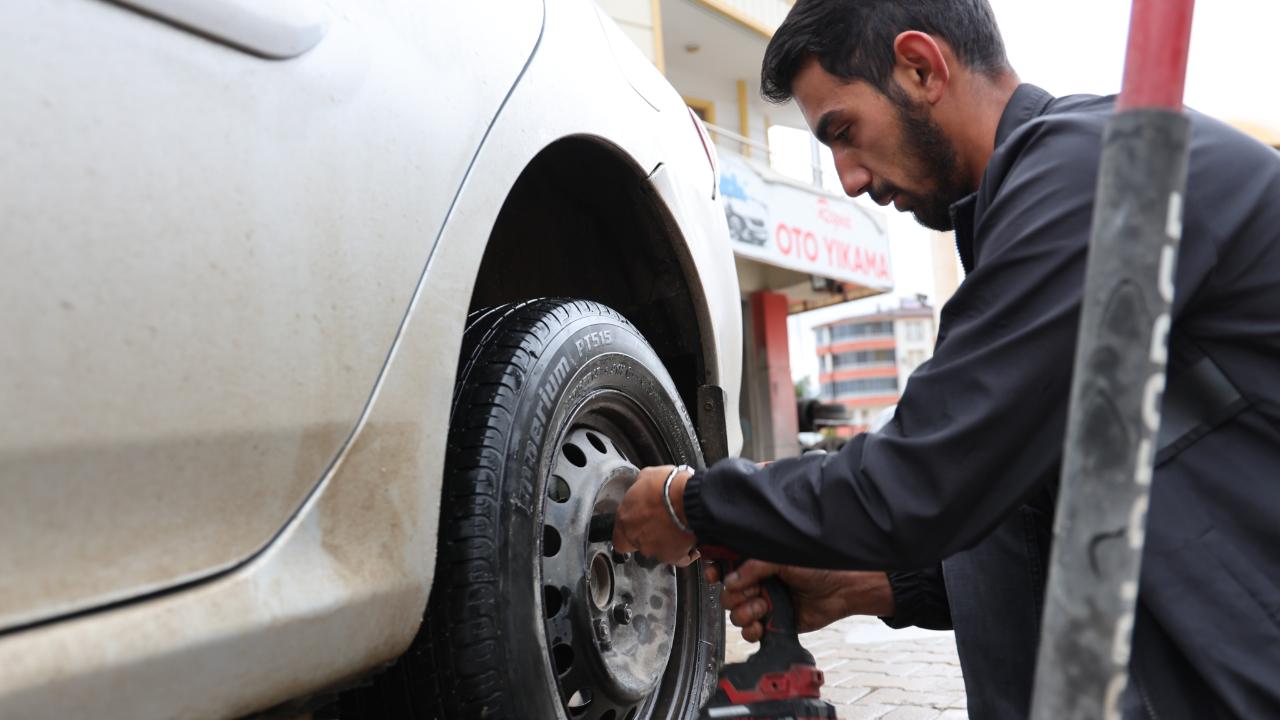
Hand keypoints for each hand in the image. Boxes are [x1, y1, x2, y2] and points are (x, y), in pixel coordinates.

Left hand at [613, 465, 698, 565]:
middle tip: (661, 521)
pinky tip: (690, 541)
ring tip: (678, 527)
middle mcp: (636, 537)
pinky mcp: (673, 556)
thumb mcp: (647, 476)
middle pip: (638, 543)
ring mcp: (654, 549)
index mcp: (625, 518)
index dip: (628, 532)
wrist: (690, 499)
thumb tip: (644, 485)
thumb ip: (640, 487)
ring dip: (665, 540)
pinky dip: (685, 552)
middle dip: (649, 533)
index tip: (637, 525)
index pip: (618, 537)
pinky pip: (679, 557)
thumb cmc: (669, 486)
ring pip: (658, 550)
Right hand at [706, 560, 893, 641]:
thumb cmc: (819, 565)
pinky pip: (749, 631)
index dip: (716, 569)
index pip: (726, 564)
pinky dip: (751, 630)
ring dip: (745, 612)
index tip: (715, 573)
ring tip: (764, 608)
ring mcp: (763, 602)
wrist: (842, 589)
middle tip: (753, 592)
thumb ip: (754, 566)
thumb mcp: (782, 557)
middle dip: (735, 595)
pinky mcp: (772, 622)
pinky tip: (762, 624)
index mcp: (757, 561)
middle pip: (726, 592)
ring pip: (735, 613)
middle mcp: (757, 581)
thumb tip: (729, 580)